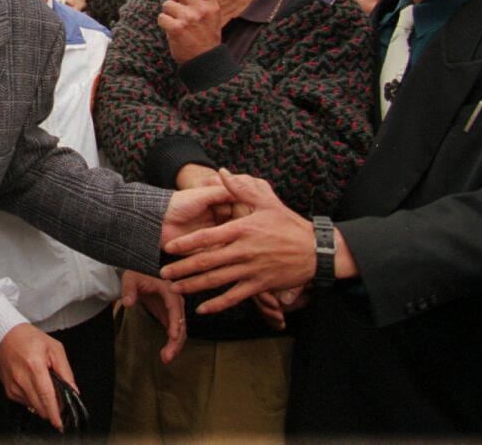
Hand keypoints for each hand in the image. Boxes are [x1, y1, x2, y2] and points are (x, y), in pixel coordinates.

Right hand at [0, 323, 75, 431]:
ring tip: (45, 388)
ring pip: (33, 406)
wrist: (6, 335)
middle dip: (52, 410)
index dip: (55, 412)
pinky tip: (34, 386)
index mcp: (35, 365)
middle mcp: (21, 377)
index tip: (60, 423)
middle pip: (40, 406)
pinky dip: (34, 399)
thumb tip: (73, 391)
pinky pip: (25, 402)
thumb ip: (65, 371)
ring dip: (43, 404)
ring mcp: (13, 385)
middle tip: (59, 404)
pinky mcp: (8, 390)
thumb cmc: (30, 339)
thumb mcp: (55, 349)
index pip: (47, 395)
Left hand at [120, 271, 185, 362]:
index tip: (173, 336)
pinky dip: (172, 343)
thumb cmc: (137, 274)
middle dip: (176, 340)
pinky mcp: (169, 316)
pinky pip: (174, 331)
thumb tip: (128, 303)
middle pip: (180, 322)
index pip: (174, 306)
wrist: (140, 274)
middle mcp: (175, 300)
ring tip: (166, 358)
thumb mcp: (130, 278)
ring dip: (175, 345)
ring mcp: (173, 309)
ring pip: (179, 330)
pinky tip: (166, 354)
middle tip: (168, 355)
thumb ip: (129, 289)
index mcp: (168, 288)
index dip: (175, 321)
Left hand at [157, 0, 222, 64]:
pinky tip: (171, 30)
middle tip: (176, 7)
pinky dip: (164, 23)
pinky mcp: (176, 28)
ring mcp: (188, 18)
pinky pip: (162, 17)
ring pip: (168, 4)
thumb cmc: (206, 39)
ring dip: (168, 13)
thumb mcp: (212, 18)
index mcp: (211, 6)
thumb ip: (202, 3)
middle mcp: (201, 9)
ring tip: (176, 23)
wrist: (205, 61)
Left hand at [160, 170, 316, 313]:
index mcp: (242, 230)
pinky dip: (218, 304)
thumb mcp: (267, 202)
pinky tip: (203, 309)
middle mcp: (243, 251)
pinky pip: (235, 297)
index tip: (170, 248)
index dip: (186, 243)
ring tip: (176, 289)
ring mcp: (251, 270)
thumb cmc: (290, 224)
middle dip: (182, 268)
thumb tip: (222, 171)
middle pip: (206, 261)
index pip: (207, 237)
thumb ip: (241, 189)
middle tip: (164, 273)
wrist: (316, 250)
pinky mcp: (260, 285)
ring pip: (217, 280)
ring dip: (194, 286)